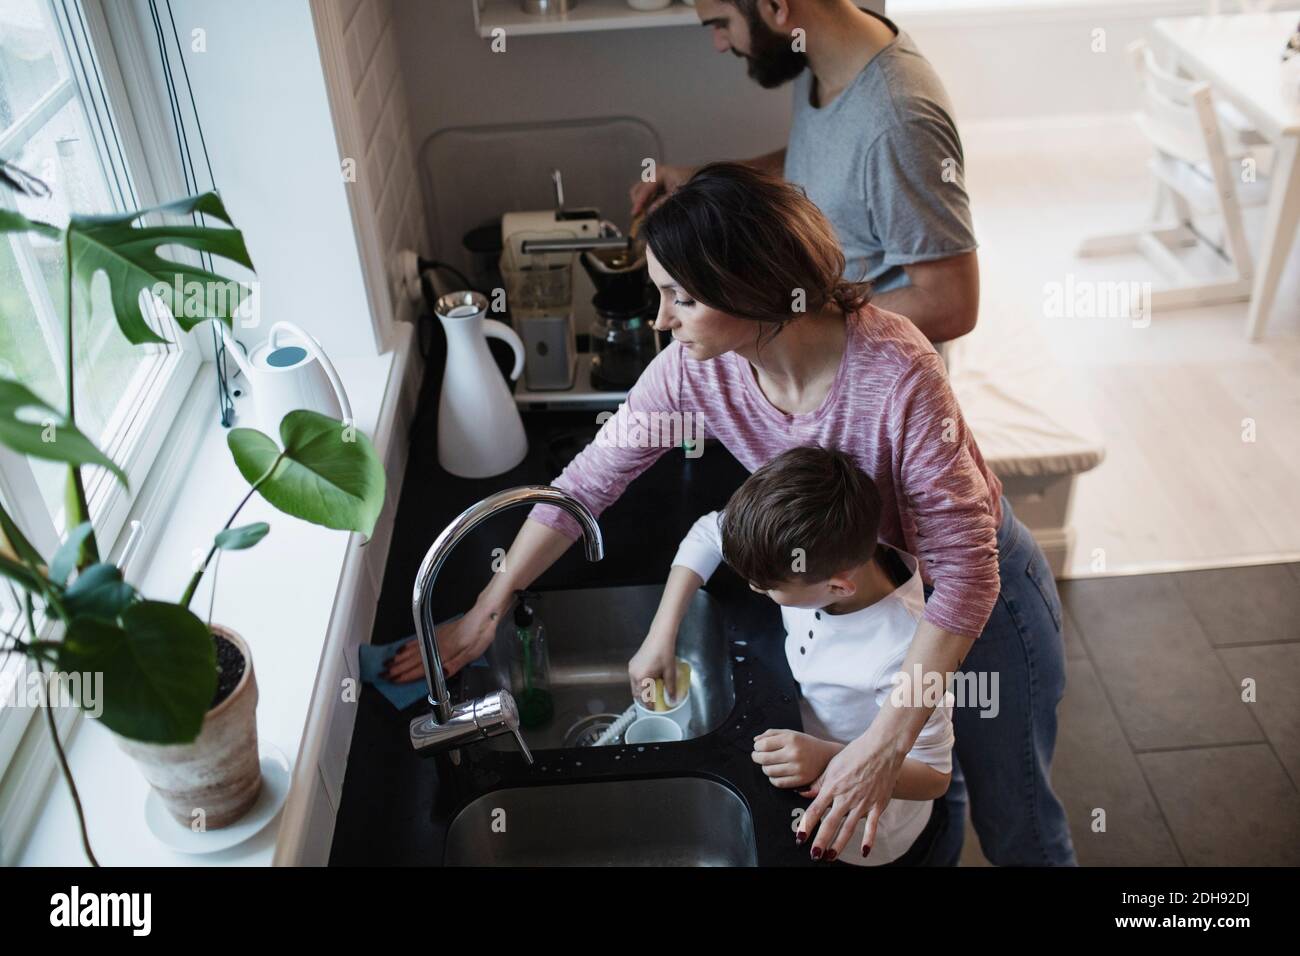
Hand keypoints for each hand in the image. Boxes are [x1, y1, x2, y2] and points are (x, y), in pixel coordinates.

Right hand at [381, 600, 503, 682]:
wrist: (484, 615)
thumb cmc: (480, 634)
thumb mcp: (472, 654)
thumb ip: (455, 665)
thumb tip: (440, 674)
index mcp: (445, 652)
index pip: (422, 667)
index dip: (407, 675)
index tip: (395, 680)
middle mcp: (437, 644)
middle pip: (413, 659)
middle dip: (397, 668)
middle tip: (384, 674)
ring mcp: (436, 637)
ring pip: (413, 649)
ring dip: (399, 658)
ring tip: (387, 663)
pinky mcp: (438, 631)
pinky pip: (418, 640)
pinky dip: (408, 645)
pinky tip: (402, 649)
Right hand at [628, 632, 678, 703]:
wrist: (660, 636)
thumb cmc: (664, 652)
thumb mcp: (669, 671)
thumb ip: (670, 687)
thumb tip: (673, 699)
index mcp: (641, 677)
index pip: (643, 697)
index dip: (649, 704)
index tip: (654, 708)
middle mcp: (633, 673)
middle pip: (636, 692)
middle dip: (644, 699)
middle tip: (653, 702)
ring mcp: (632, 668)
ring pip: (635, 685)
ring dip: (642, 690)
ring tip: (652, 692)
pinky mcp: (633, 663)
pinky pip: (635, 677)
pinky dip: (640, 682)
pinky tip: (649, 680)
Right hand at [629, 163, 696, 216]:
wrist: (703, 183)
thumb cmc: (693, 186)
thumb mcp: (678, 196)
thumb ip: (662, 204)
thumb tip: (649, 212)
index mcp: (660, 172)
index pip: (645, 188)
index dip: (639, 202)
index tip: (635, 213)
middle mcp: (655, 174)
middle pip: (638, 188)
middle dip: (638, 202)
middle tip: (641, 215)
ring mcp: (655, 179)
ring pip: (641, 192)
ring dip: (642, 204)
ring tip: (646, 214)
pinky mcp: (658, 186)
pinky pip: (647, 195)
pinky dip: (647, 203)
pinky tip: (652, 210)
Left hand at [751, 730, 841, 789]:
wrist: (826, 756)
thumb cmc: (806, 744)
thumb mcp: (790, 733)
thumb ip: (771, 734)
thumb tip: (756, 740)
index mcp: (791, 739)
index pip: (763, 745)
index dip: (756, 747)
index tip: (757, 747)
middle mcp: (794, 753)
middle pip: (764, 759)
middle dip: (757, 757)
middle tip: (758, 756)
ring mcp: (797, 768)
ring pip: (769, 771)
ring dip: (764, 768)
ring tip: (768, 764)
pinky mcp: (800, 780)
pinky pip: (778, 782)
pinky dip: (772, 778)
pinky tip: (775, 773)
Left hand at [794, 733, 906, 861]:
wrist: (882, 748)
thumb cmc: (856, 753)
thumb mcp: (833, 764)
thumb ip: (819, 782)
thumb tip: (803, 794)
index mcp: (833, 786)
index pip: (816, 810)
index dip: (807, 826)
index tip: (800, 838)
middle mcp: (846, 797)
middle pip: (830, 823)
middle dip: (821, 841)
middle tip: (813, 855)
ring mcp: (863, 802)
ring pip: (849, 828)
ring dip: (839, 845)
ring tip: (830, 857)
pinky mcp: (878, 805)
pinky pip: (872, 825)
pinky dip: (869, 839)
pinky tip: (864, 852)